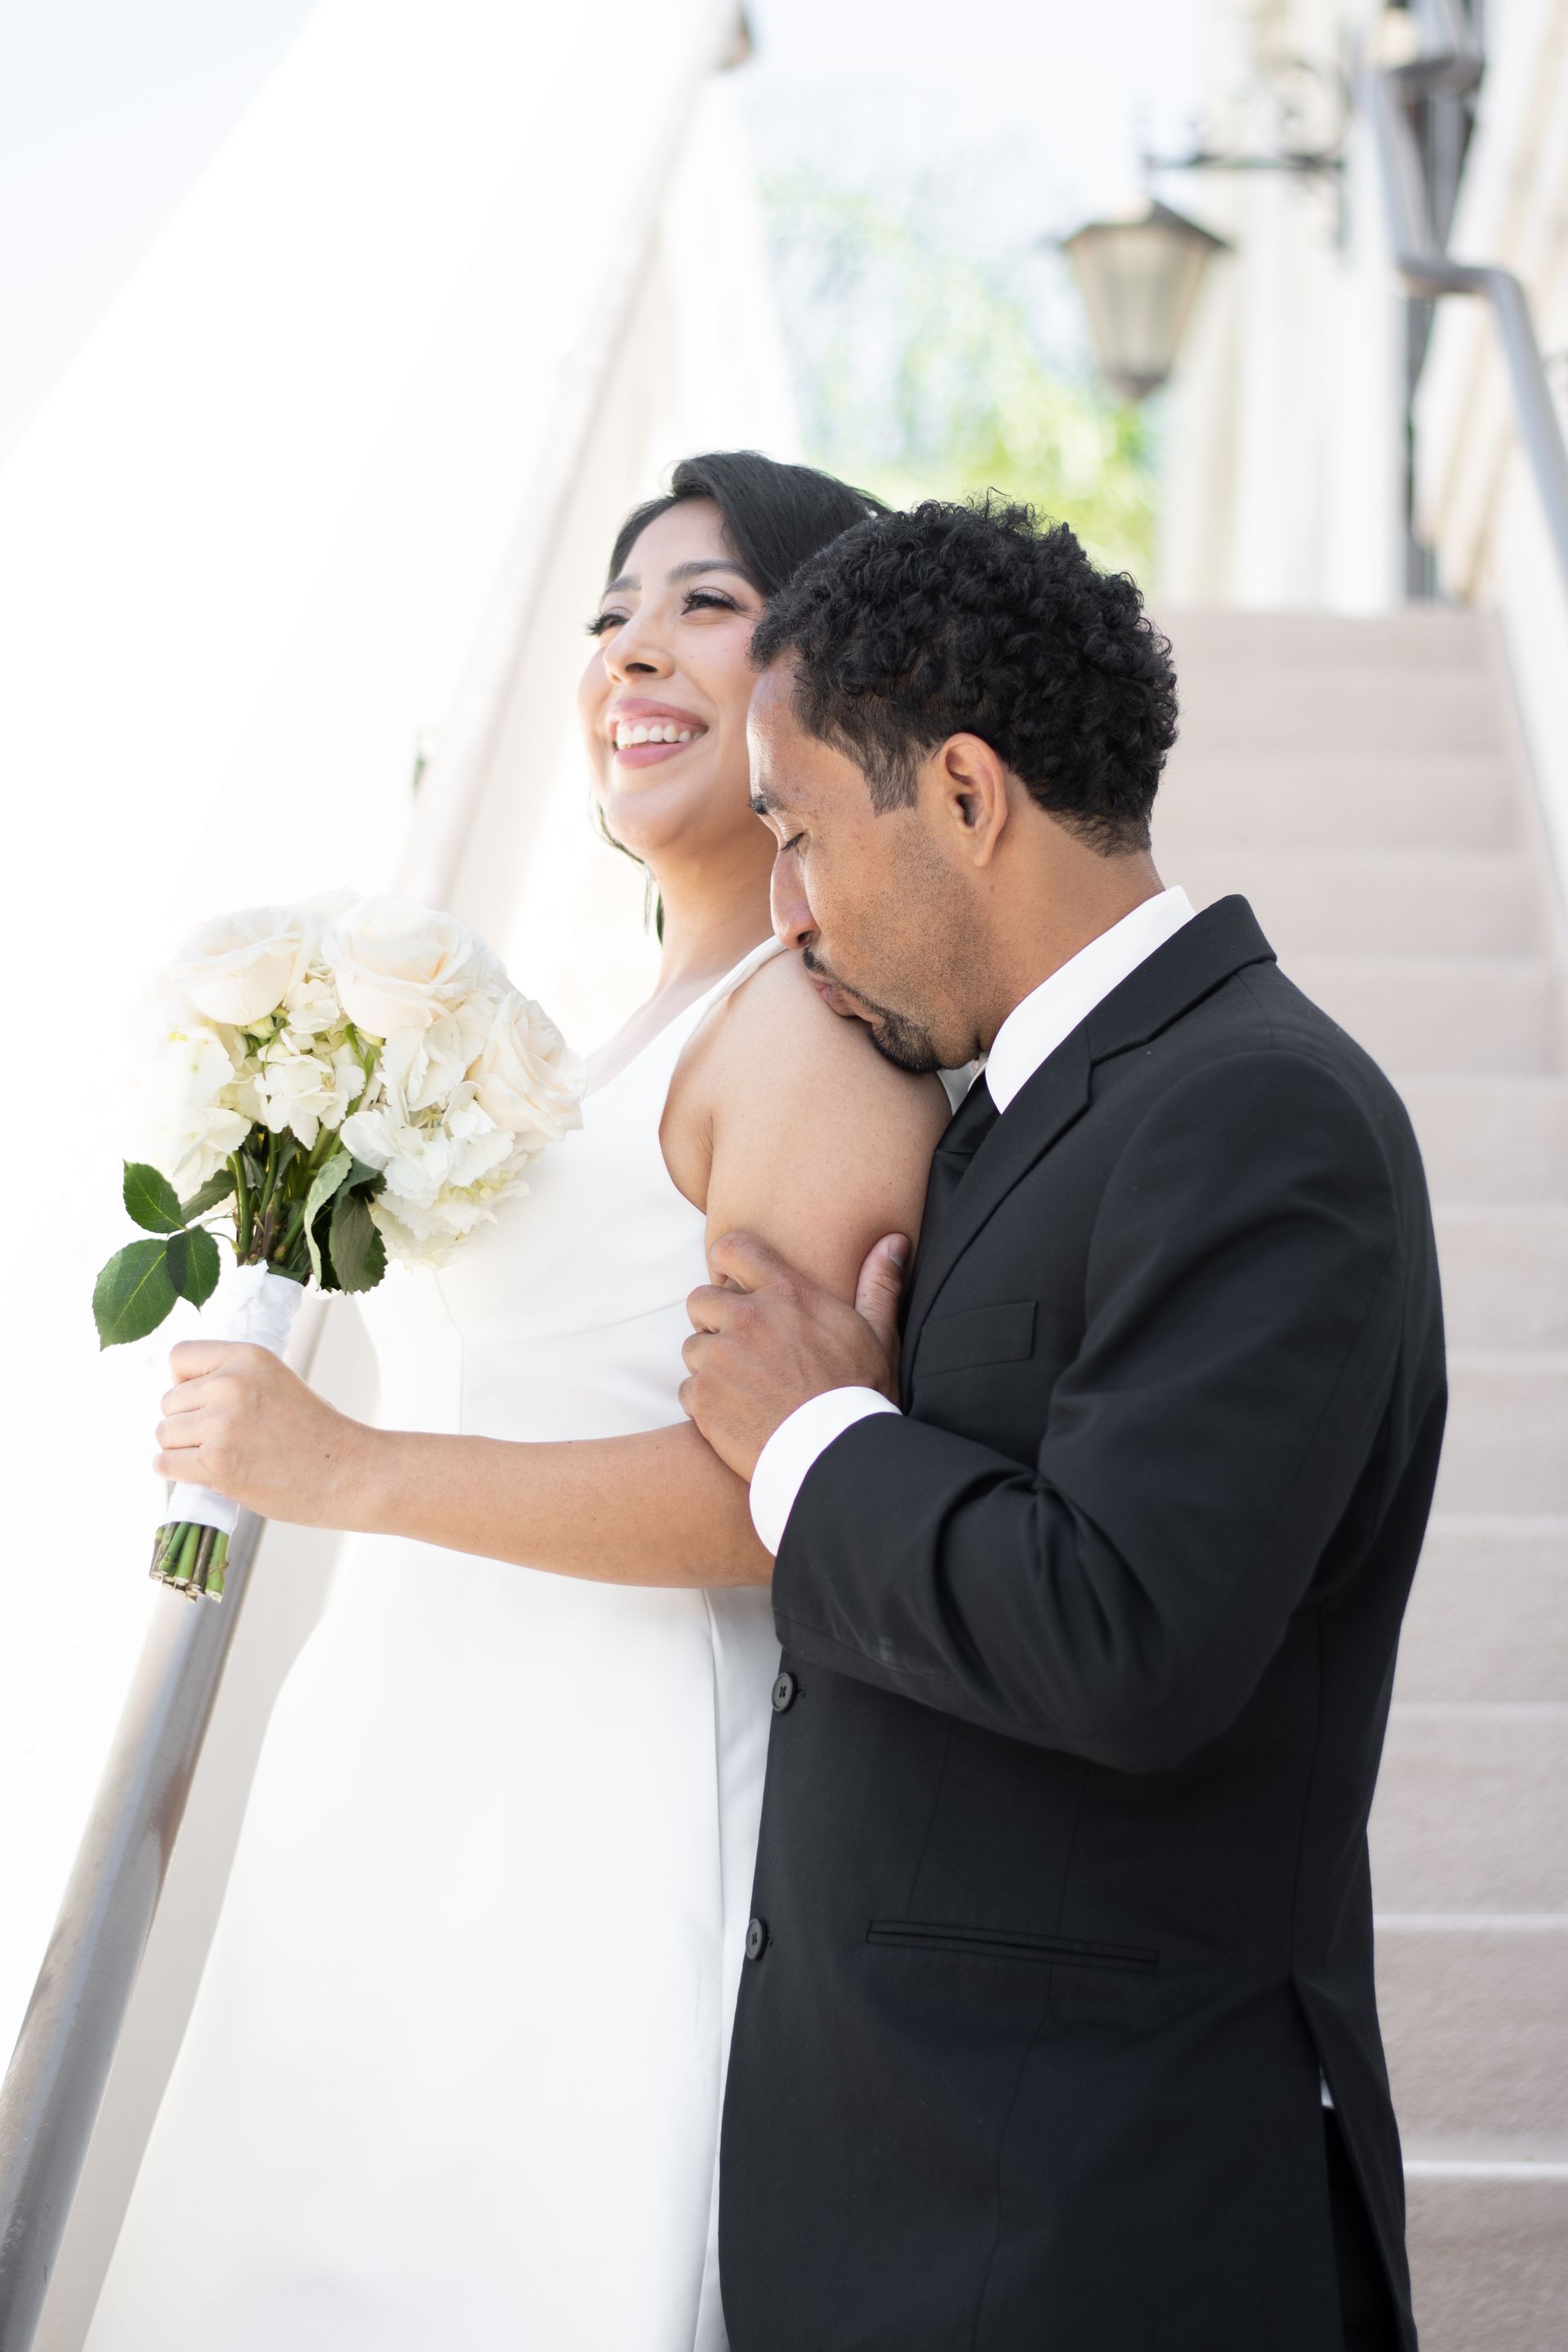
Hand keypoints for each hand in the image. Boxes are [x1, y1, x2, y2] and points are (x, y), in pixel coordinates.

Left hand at [154, 1341, 376, 1528]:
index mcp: (248, 1357)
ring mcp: (222, 1424)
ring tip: (219, 1457)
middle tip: (220, 1439)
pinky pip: (165, 1464)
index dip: (184, 1383)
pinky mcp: (217, 1463)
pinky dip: (177, 1473)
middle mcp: (231, 1384)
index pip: (180, 1357)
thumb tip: (184, 1394)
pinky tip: (203, 1474)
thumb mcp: (276, 1383)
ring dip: (182, 1450)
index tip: (202, 1402)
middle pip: (169, 1402)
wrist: (348, 1473)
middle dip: (186, 1423)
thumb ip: (233, 1380)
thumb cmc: (316, 1434)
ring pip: (165, 1434)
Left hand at [680, 1230, 906, 1480]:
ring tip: (744, 1386)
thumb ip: (878, 1283)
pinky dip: (705, 1402)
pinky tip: (737, 1413)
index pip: (731, 1249)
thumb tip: (895, 1241)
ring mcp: (719, 1359)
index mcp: (785, 1294)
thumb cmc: (861, 1393)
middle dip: (714, 1319)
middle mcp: (745, 1319)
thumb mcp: (878, 1334)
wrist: (836, 1454)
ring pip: (693, 1347)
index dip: (726, 1263)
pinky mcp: (703, 1398)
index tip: (732, 1283)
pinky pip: (688, 1389)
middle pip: (701, 1300)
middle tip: (740, 1346)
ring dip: (710, 1363)